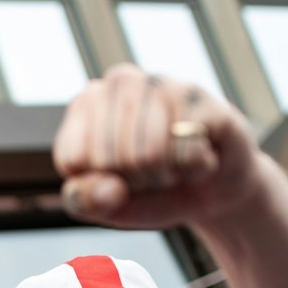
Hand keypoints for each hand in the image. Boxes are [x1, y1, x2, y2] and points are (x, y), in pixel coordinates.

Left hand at [52, 63, 262, 232]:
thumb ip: (85, 201)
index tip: (118, 176)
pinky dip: (195, 168)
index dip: (100, 184)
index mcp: (85, 105)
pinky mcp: (200, 96)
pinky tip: (201, 154)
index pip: (74, 160)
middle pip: (110, 159)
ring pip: (148, 155)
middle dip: (136, 181)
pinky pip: (188, 151)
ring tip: (175, 162)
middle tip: (154, 170)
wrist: (212, 188)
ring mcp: (160, 82)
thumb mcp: (107, 205)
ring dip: (167, 174)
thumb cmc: (151, 189)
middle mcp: (119, 82)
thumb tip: (109, 189)